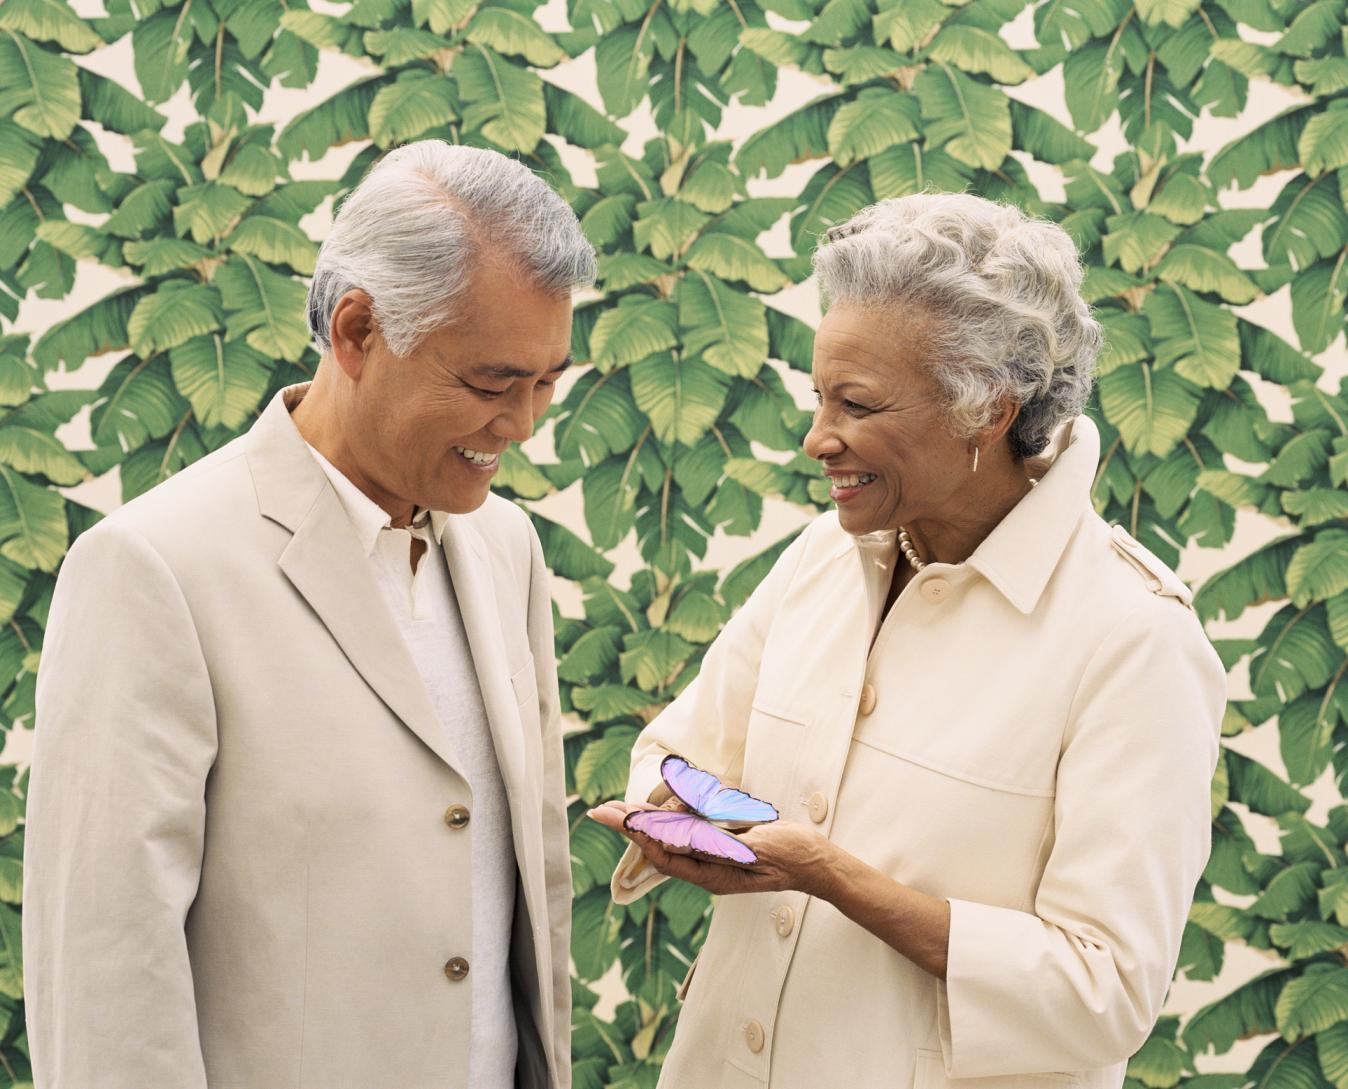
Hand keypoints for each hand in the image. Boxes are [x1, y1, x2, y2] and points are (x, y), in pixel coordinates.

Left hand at [587, 801, 838, 897]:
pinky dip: (687, 810)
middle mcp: (707, 866)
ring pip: (677, 832)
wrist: (818, 861)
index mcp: (710, 874)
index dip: (635, 831)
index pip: (661, 851)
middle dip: (634, 823)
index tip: (611, 815)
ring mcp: (716, 854)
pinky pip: (697, 826)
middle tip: (602, 809)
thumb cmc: (789, 855)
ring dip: (664, 814)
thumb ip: (710, 843)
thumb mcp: (750, 847)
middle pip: (661, 842)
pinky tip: (681, 799)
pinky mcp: (726, 841)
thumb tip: (669, 839)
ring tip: (648, 800)